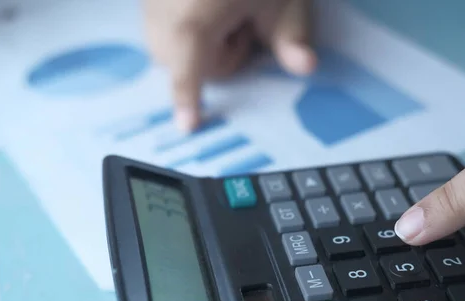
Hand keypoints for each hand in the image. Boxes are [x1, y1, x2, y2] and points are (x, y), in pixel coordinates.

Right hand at [143, 0, 316, 131]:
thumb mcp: (284, 0)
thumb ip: (293, 38)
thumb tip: (306, 66)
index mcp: (195, 11)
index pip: (187, 64)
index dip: (187, 97)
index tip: (188, 124)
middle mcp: (163, 4)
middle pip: (178, 61)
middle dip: (211, 57)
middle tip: (239, 27)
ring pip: (165, 47)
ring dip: (197, 44)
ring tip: (223, 12)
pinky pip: (158, 28)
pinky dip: (182, 29)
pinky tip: (205, 7)